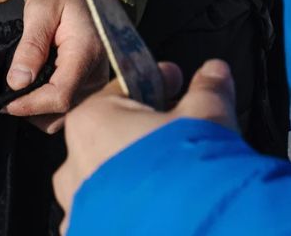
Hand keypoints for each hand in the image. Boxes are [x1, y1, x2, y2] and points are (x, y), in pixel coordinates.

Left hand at [3, 0, 108, 132]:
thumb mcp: (40, 9)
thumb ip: (31, 46)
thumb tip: (17, 82)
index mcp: (86, 52)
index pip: (60, 96)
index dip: (30, 105)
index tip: (5, 102)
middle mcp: (97, 73)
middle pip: (62, 110)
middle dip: (31, 108)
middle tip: (6, 93)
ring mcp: (97, 81)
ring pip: (65, 114)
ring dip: (39, 109)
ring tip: (21, 86)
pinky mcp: (92, 85)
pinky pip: (70, 106)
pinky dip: (49, 104)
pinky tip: (36, 85)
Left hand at [53, 59, 238, 232]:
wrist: (196, 232)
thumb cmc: (190, 171)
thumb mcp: (206, 117)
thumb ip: (206, 89)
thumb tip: (214, 71)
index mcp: (92, 123)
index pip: (120, 92)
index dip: (154, 86)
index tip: (175, 85)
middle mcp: (75, 165)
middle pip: (110, 137)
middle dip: (142, 133)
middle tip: (177, 133)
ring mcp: (79, 207)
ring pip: (104, 180)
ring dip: (133, 175)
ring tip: (171, 179)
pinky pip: (104, 218)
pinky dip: (126, 212)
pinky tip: (156, 210)